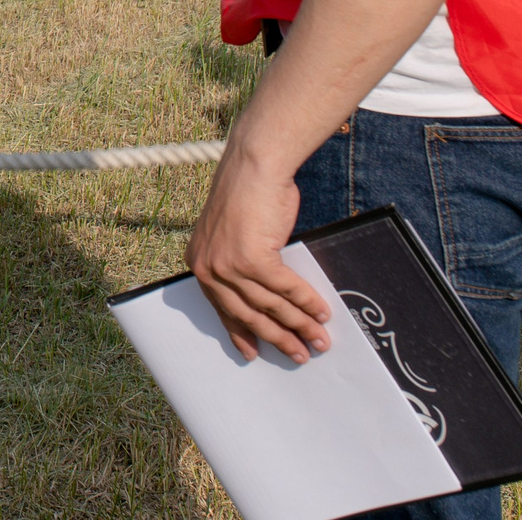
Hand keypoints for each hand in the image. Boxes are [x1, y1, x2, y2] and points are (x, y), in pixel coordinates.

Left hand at [186, 152, 329, 363]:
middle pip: (248, 314)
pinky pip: (286, 288)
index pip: (222, 308)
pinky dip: (307, 302)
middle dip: (277, 337)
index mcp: (199, 262)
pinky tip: (322, 313)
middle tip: (299, 355)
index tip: (253, 352)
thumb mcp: (232, 234)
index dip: (240, 332)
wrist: (253, 165)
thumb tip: (268, 297)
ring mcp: (229, 265)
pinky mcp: (252, 259)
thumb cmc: (248, 194)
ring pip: (270, 305)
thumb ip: (240, 264)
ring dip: (299, 325)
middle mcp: (209, 268)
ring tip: (319, 340)